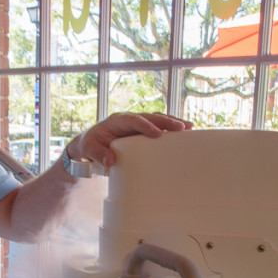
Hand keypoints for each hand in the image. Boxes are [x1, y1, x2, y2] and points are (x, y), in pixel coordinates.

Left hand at [66, 112, 191, 168]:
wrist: (89, 143)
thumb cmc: (90, 145)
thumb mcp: (88, 149)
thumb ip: (98, 154)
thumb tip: (111, 160)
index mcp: (117, 121)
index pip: (133, 120)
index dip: (145, 126)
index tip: (157, 134)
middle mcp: (129, 120)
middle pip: (150, 117)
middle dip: (166, 122)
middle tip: (181, 128)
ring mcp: (137, 124)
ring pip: (157, 120)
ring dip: (172, 123)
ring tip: (189, 127)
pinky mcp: (142, 131)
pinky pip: (158, 127)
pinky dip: (170, 130)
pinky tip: (184, 134)